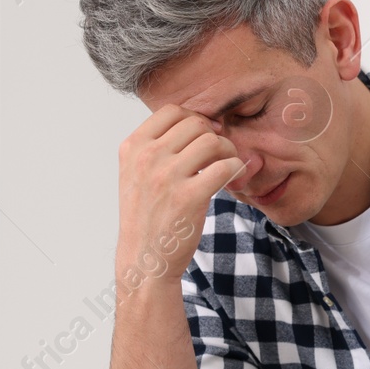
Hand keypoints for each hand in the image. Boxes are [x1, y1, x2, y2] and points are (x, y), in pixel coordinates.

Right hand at [115, 104, 252, 282]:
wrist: (144, 257)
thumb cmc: (146, 215)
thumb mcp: (137, 173)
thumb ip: (158, 146)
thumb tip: (200, 123)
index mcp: (133, 147)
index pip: (172, 111)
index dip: (195, 118)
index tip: (206, 135)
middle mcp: (147, 157)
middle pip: (196, 123)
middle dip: (214, 136)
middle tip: (220, 155)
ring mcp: (167, 176)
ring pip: (213, 141)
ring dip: (228, 152)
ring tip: (227, 167)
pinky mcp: (189, 197)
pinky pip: (225, 166)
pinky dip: (237, 169)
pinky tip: (234, 179)